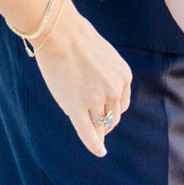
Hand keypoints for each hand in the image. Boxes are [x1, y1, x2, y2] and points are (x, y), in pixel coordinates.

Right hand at [31, 7, 133, 157]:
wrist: (59, 32)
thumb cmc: (76, 37)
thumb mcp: (103, 54)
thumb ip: (106, 73)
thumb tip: (101, 87)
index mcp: (124, 76)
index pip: (121, 103)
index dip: (112, 110)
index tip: (104, 113)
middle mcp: (114, 90)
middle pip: (111, 116)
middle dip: (105, 122)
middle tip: (98, 127)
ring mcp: (95, 100)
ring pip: (99, 124)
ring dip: (97, 132)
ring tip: (94, 137)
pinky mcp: (76, 107)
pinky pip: (87, 132)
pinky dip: (94, 145)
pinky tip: (99, 152)